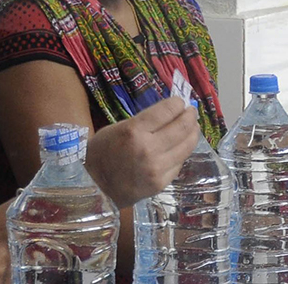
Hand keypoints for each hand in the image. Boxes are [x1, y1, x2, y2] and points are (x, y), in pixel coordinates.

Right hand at [85, 96, 199, 207]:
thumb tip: (171, 113)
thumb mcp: (119, 128)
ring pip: (186, 146)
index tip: (180, 102)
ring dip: (193, 133)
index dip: (177, 104)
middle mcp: (148, 149)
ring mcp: (156, 168)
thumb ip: (145, 121)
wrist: (94, 186)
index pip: (167, 111)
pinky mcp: (161, 183)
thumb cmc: (103, 152)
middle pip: (182, 127)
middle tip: (191, 112)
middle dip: (190, 116)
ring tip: (192, 127)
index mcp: (134, 131)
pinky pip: (179, 162)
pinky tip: (181, 147)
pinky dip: (182, 152)